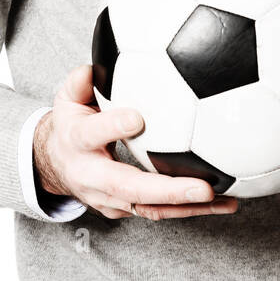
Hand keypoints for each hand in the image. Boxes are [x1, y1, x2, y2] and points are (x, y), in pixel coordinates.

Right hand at [33, 64, 238, 221]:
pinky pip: (158, 212)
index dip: (112, 127)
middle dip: (167, 190)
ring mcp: (109, 199)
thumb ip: (80, 83)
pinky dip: (191, 209)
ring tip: (224, 199)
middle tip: (202, 188)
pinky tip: (224, 202)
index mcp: (76, 143)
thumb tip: (92, 67)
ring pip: (149, 208)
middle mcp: (92, 177)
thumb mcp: (66, 99)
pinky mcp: (124, 211)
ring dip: (188, 206)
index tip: (138, 118)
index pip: (91, 135)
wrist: (55, 166)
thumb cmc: (71, 125)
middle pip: (129, 188)